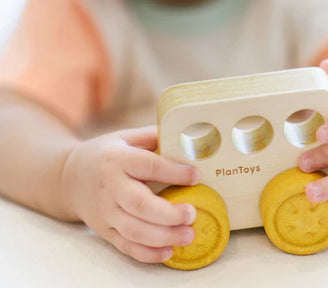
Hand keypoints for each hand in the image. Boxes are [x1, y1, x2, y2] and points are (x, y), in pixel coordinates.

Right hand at [60, 125, 199, 262]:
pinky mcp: (104, 230)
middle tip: (192, 214)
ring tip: (189, 235)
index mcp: (118, 159)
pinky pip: (126, 246)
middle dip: (169, 213)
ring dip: (164, 236)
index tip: (196, 176)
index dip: (174, 172)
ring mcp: (105, 211)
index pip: (149, 166)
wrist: (68, 178)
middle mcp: (111, 186)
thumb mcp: (125, 137)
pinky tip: (169, 251)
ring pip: (134, 230)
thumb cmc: (106, 155)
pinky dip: (148, 253)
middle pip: (140, 204)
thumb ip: (152, 136)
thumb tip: (185, 138)